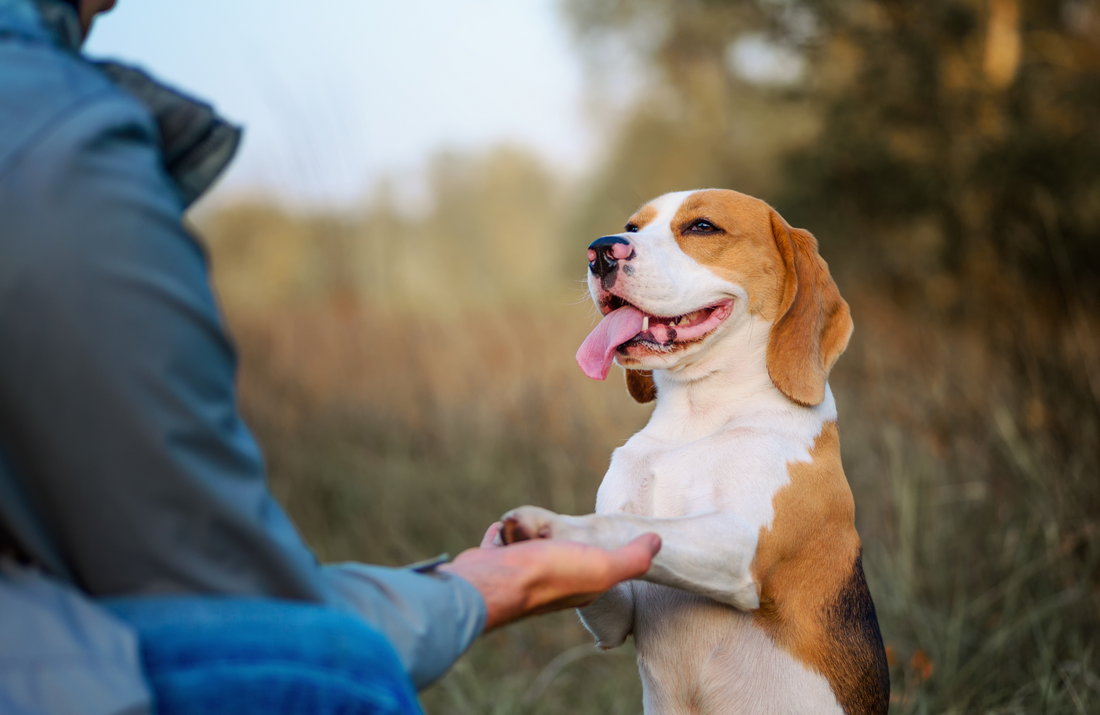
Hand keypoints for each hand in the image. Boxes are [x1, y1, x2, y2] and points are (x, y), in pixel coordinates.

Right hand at [439, 522, 659, 630]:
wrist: (493, 582)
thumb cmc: (549, 574)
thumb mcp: (603, 567)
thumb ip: (633, 559)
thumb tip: (658, 542)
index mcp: (579, 587)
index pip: (596, 566)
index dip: (600, 550)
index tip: (602, 535)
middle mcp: (549, 583)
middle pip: (558, 553)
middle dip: (559, 539)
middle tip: (558, 527)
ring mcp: (519, 573)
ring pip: (529, 547)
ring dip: (529, 532)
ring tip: (531, 525)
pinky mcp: (493, 563)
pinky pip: (500, 543)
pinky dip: (503, 534)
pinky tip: (504, 527)